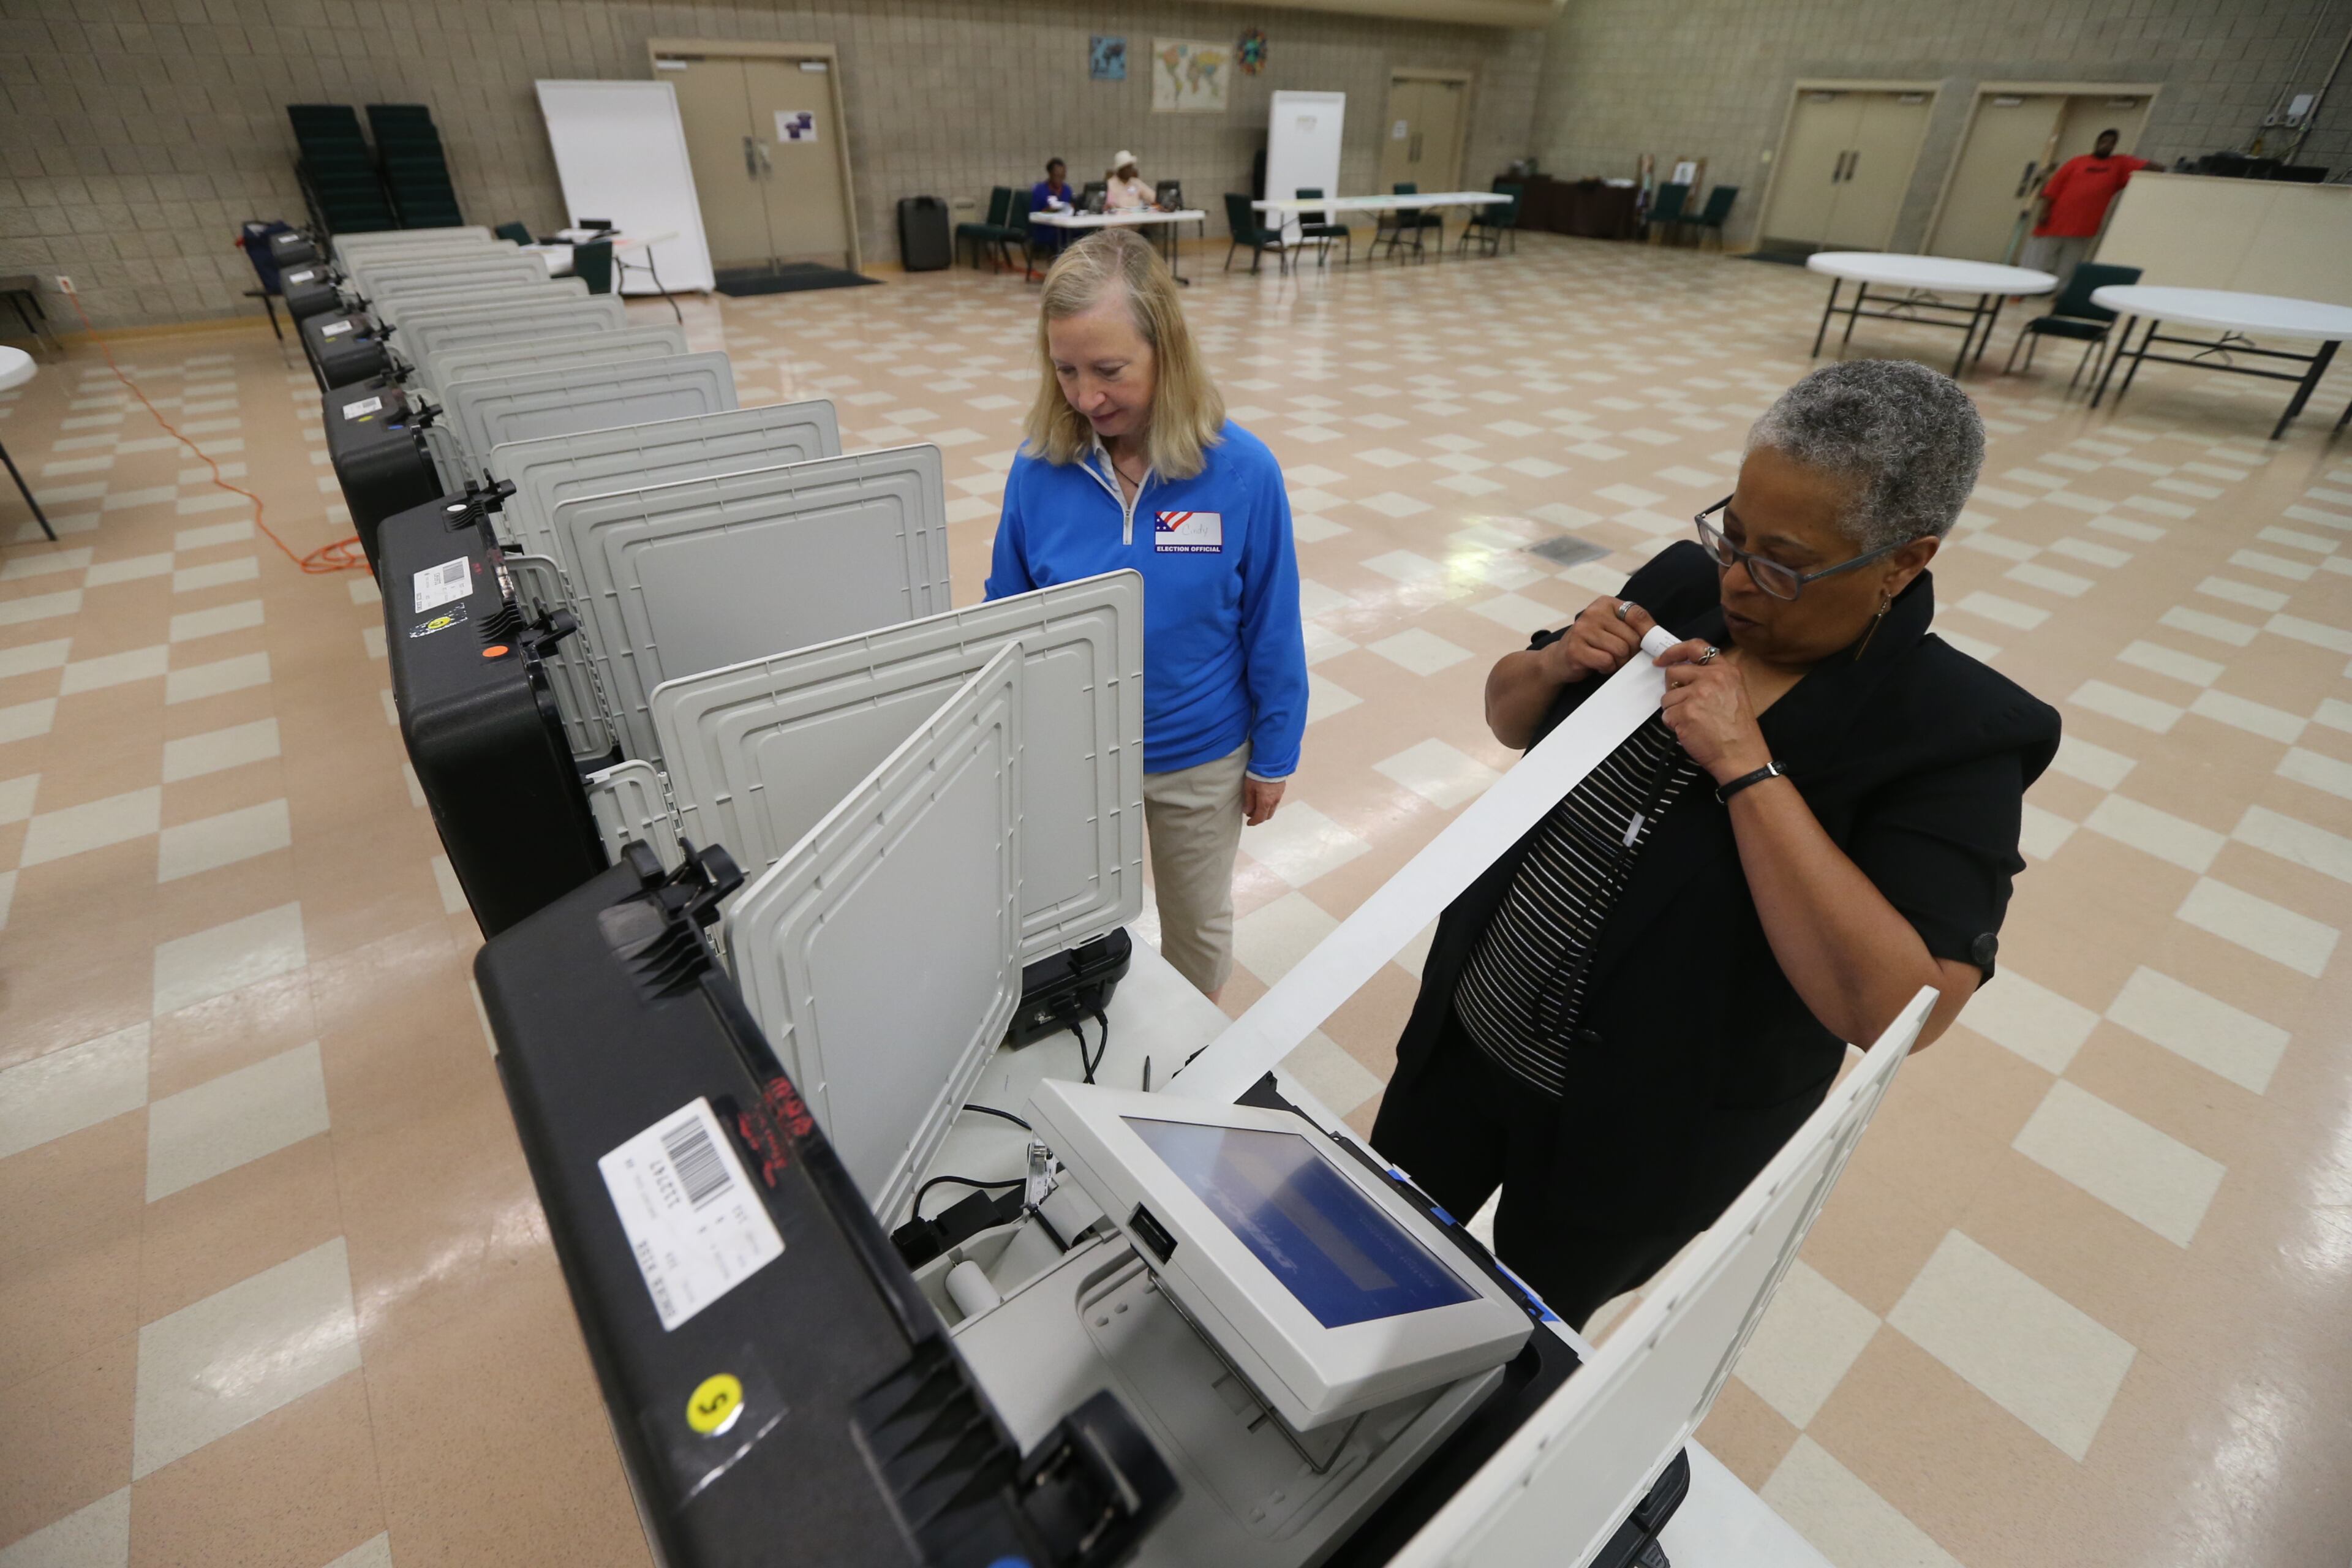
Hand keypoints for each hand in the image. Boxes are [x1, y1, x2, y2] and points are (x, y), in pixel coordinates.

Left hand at [1243, 777, 1285, 825]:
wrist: (1272, 763)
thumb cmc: (1258, 775)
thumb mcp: (1249, 787)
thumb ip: (1249, 801)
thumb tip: (1247, 811)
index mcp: (1265, 802)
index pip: (1260, 818)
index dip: (1254, 822)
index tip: (1249, 823)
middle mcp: (1274, 801)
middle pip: (1268, 815)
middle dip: (1260, 817)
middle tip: (1252, 815)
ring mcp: (1279, 796)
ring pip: (1272, 809)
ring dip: (1265, 811)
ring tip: (1257, 806)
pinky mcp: (1281, 790)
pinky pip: (1275, 802)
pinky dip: (1269, 804)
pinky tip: (1263, 799)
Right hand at [1545, 597, 1659, 686]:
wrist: (1559, 659)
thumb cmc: (1592, 644)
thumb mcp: (1612, 628)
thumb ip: (1633, 627)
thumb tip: (1659, 639)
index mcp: (1605, 603)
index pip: (1637, 615)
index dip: (1649, 633)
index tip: (1650, 646)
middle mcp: (1592, 612)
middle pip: (1632, 638)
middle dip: (1631, 653)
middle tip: (1621, 657)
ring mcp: (1582, 630)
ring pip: (1621, 651)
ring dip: (1619, 662)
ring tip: (1608, 660)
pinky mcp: (1575, 649)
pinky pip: (1607, 661)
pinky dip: (1607, 668)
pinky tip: (1598, 665)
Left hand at [1656, 641, 1771, 782]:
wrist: (1742, 755)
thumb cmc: (1737, 731)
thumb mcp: (1734, 693)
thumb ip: (1712, 678)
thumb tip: (1684, 673)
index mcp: (1726, 670)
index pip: (1695, 646)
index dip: (1674, 652)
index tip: (1662, 659)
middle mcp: (1712, 677)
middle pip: (1673, 672)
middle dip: (1672, 689)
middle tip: (1684, 705)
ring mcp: (1698, 694)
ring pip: (1667, 696)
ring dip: (1674, 710)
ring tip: (1693, 722)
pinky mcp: (1686, 712)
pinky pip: (1666, 714)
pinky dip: (1673, 725)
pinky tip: (1690, 731)